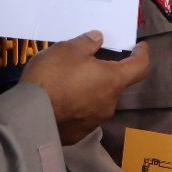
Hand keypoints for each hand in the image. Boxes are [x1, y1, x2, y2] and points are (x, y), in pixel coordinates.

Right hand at [20, 31, 149, 144]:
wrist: (30, 115)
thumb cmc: (53, 76)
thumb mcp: (67, 49)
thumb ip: (87, 42)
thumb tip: (99, 38)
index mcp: (113, 80)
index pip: (140, 67)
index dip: (142, 55)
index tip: (139, 47)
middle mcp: (110, 103)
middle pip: (115, 83)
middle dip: (105, 72)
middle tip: (86, 61)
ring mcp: (95, 121)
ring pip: (99, 99)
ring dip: (90, 89)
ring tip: (68, 80)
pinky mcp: (79, 134)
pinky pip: (83, 114)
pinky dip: (77, 105)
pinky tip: (60, 99)